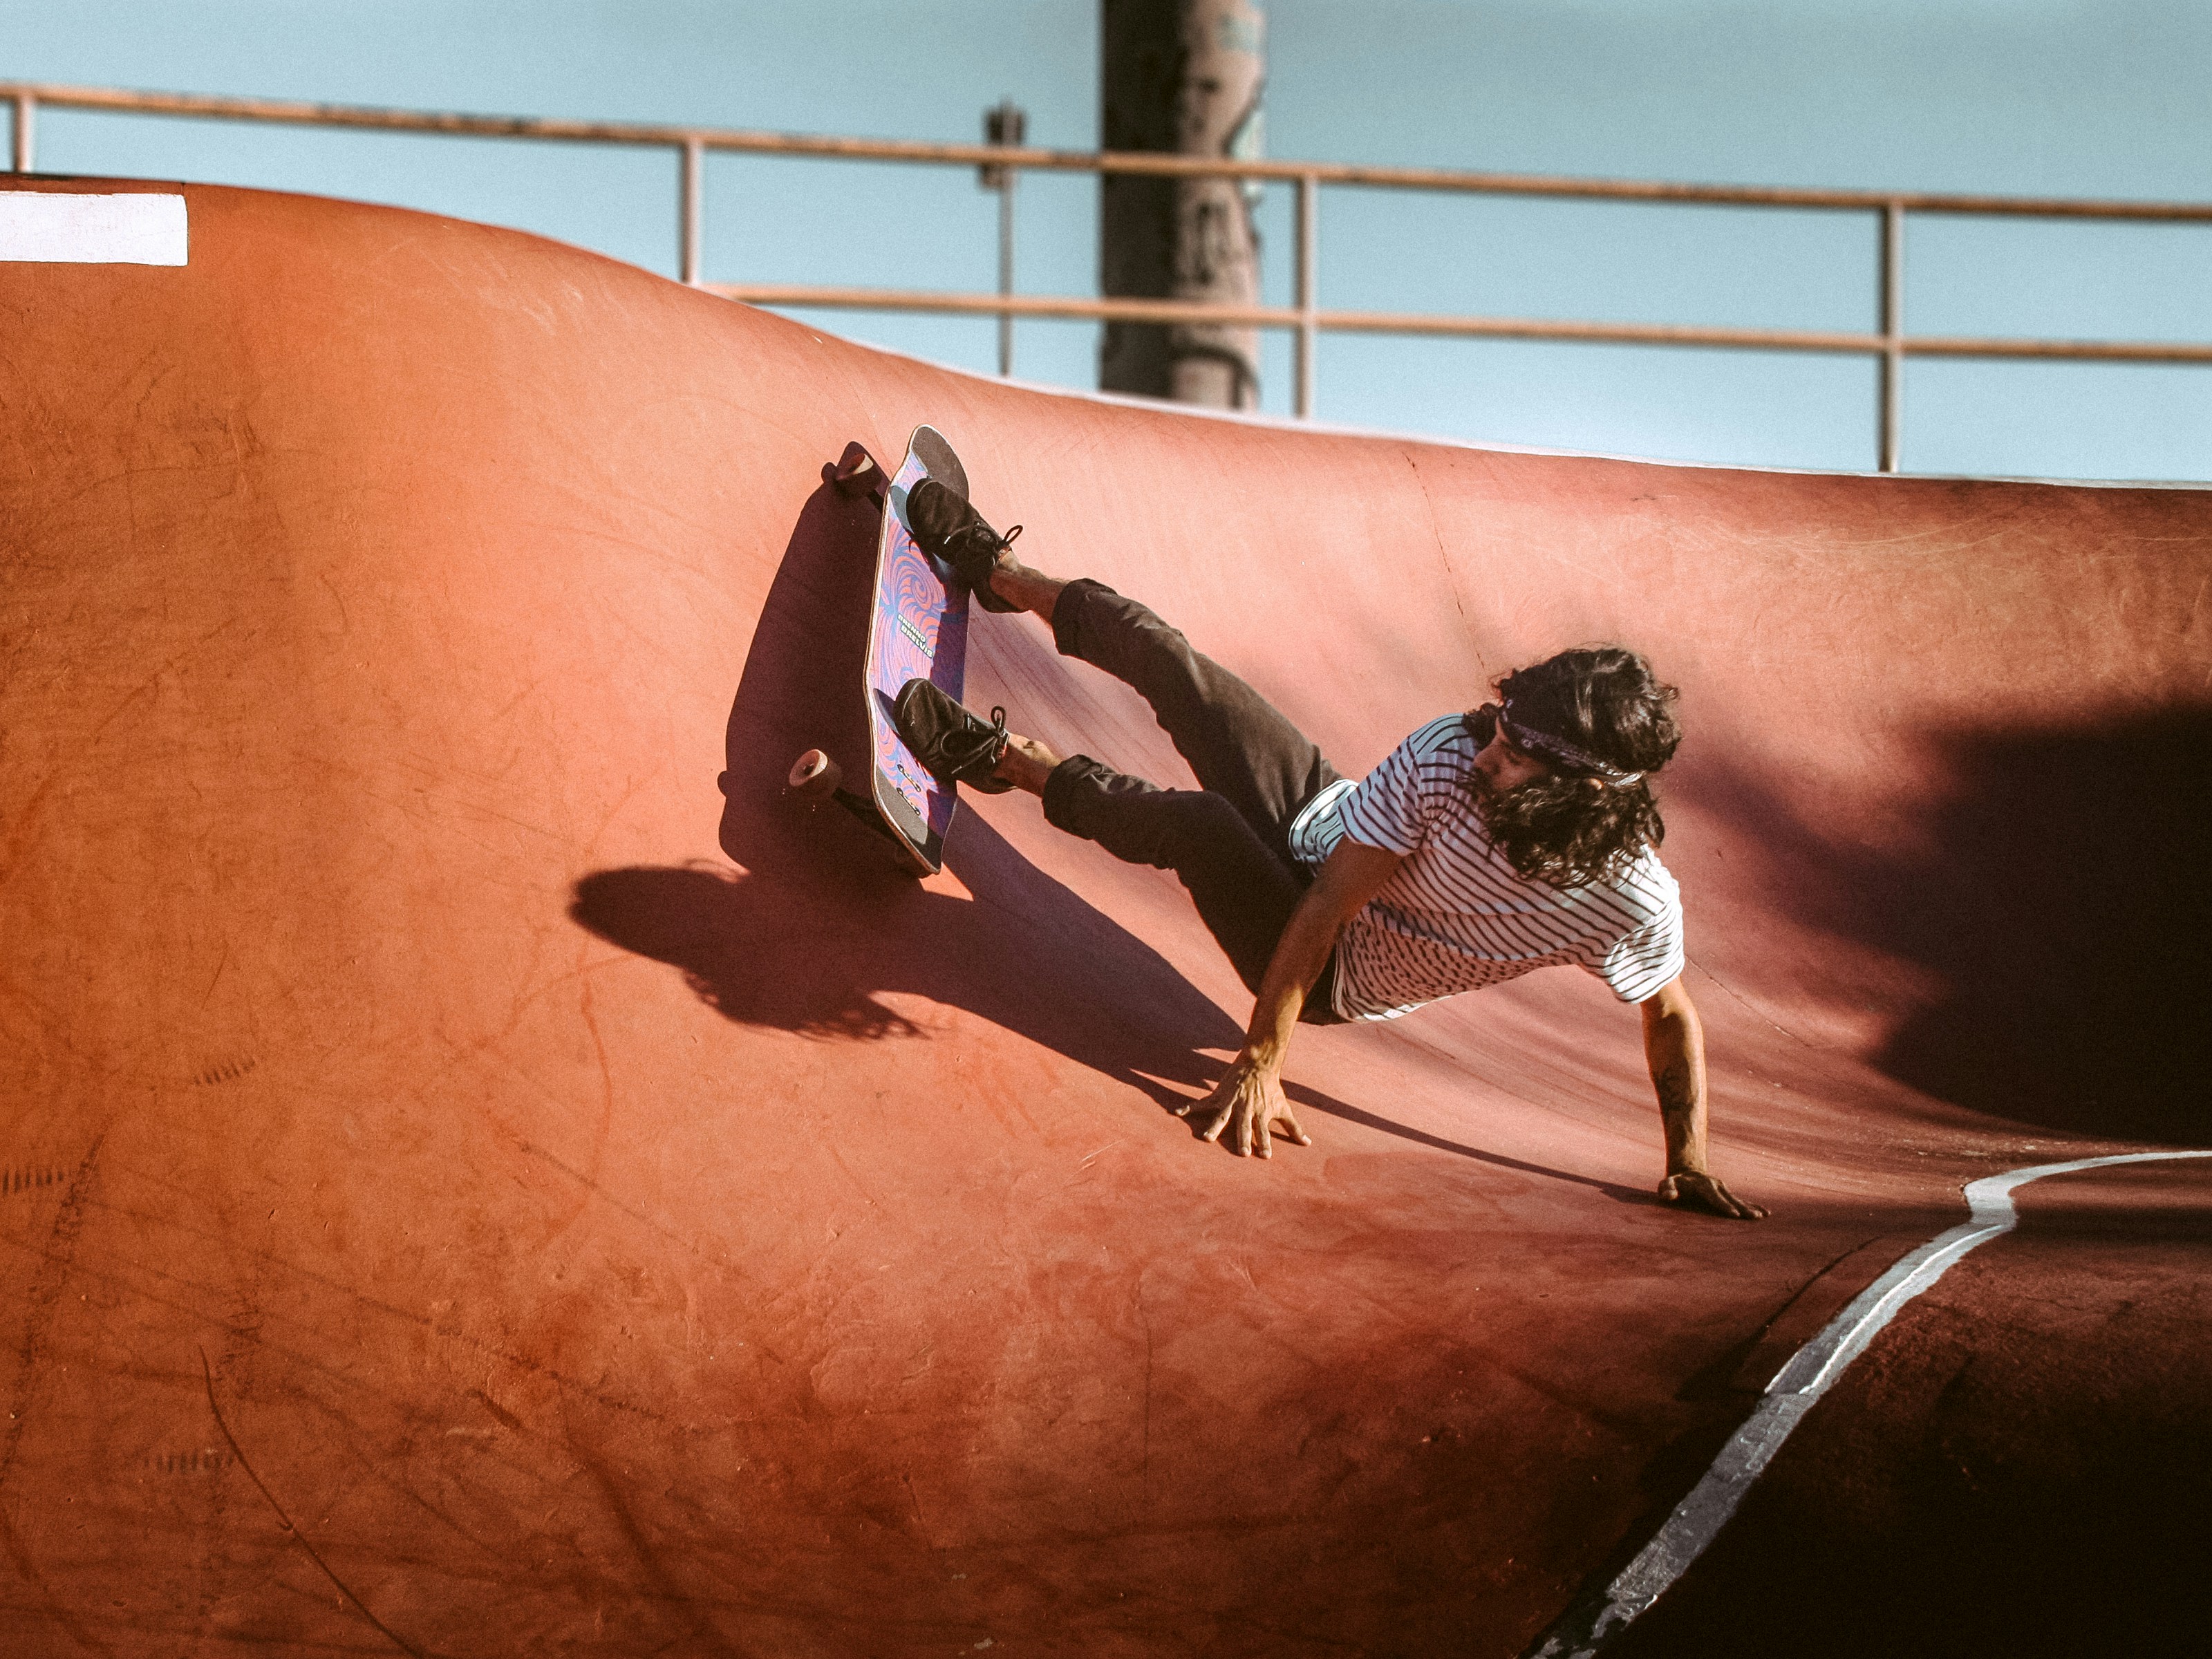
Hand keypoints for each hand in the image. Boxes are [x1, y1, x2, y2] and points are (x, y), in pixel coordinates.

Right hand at [1177, 1055, 1311, 1158]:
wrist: (1258, 1064)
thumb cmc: (1271, 1089)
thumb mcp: (1284, 1107)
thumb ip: (1294, 1128)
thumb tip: (1307, 1144)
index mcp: (1261, 1113)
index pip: (1263, 1132)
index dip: (1265, 1143)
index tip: (1265, 1156)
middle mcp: (1245, 1109)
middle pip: (1243, 1126)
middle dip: (1242, 1138)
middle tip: (1241, 1152)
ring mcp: (1230, 1102)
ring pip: (1221, 1117)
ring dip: (1214, 1127)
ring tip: (1207, 1139)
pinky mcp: (1218, 1095)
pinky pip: (1201, 1103)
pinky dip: (1188, 1108)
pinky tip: (1176, 1113)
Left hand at [1656, 1170, 1767, 1219]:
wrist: (1688, 1172)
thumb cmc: (1675, 1183)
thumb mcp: (1666, 1184)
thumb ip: (1666, 1189)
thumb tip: (1668, 1196)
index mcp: (1702, 1185)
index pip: (1713, 1196)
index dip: (1723, 1205)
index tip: (1734, 1214)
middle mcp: (1716, 1186)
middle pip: (1730, 1199)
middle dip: (1742, 1208)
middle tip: (1753, 1217)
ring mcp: (1724, 1189)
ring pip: (1738, 1200)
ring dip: (1751, 1208)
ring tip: (1763, 1216)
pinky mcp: (1728, 1193)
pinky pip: (1742, 1200)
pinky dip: (1754, 1206)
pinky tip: (1765, 1213)